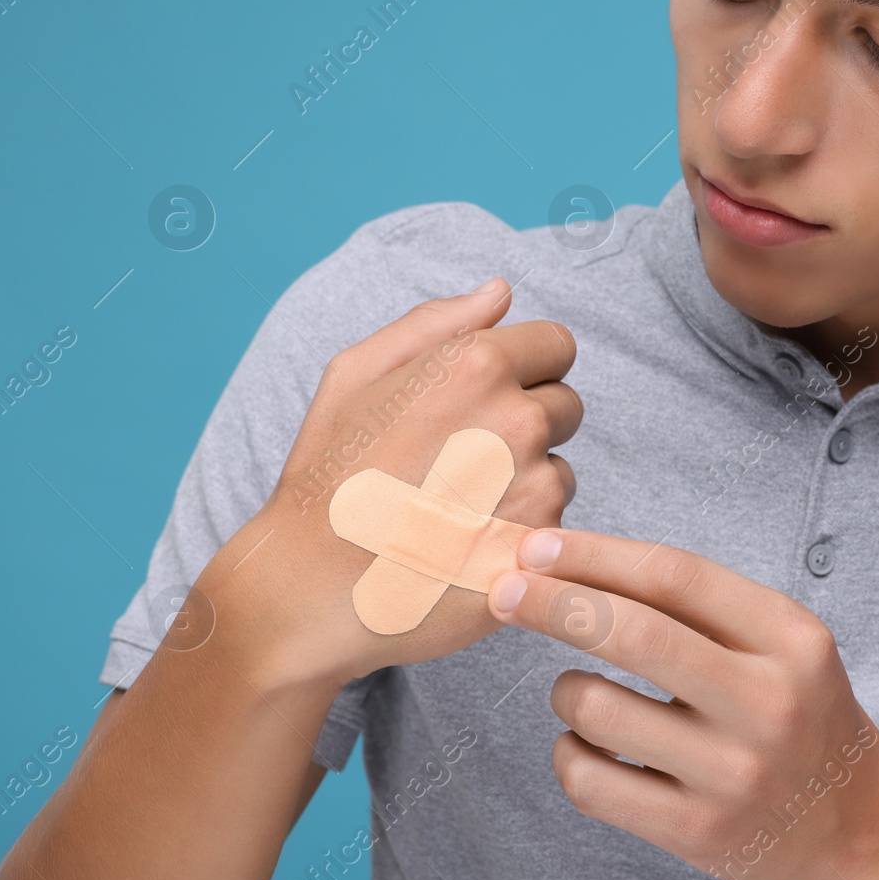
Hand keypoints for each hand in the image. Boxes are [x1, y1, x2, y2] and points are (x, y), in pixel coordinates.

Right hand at [190, 278, 583, 691]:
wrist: (313, 587)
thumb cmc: (329, 475)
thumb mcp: (356, 375)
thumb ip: (435, 324)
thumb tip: (500, 292)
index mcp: (477, 366)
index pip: (556, 344)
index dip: (525, 368)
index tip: (488, 398)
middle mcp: (518, 420)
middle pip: (565, 405)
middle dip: (528, 423)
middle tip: (461, 457)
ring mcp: (535, 486)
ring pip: (561, 467)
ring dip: (526, 480)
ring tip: (456, 503)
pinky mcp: (541, 545)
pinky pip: (556, 522)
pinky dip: (521, 531)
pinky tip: (467, 541)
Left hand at [483, 527, 878, 879]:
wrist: (852, 818)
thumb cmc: (794, 707)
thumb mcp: (778, 640)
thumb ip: (696, 605)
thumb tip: (569, 561)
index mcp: (790, 639)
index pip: (675, 577)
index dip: (595, 555)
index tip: (537, 547)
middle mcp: (768, 703)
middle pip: (633, 633)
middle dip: (553, 603)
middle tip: (505, 592)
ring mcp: (733, 774)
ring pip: (598, 709)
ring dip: (565, 690)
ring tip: (577, 692)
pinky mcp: (698, 834)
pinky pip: (591, 781)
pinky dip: (569, 753)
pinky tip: (587, 744)